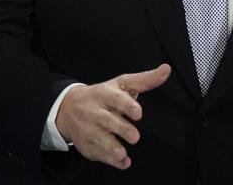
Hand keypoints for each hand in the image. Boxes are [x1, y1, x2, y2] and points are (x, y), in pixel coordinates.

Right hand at [55, 64, 170, 169]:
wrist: (67, 108)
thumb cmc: (102, 95)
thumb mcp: (121, 84)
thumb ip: (145, 80)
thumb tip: (166, 70)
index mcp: (104, 94)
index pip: (115, 99)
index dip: (127, 106)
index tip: (138, 113)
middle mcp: (94, 111)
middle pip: (108, 121)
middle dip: (121, 129)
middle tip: (135, 137)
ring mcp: (88, 129)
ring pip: (100, 139)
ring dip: (111, 147)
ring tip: (122, 153)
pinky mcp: (86, 144)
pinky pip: (98, 154)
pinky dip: (110, 160)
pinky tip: (123, 162)